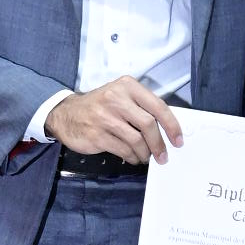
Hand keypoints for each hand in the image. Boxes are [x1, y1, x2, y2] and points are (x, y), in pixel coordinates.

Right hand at [45, 77, 183, 163]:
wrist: (65, 114)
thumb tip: (167, 129)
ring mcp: (104, 117)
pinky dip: (132, 157)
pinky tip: (133, 157)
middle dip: (159, 144)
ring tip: (146, 157)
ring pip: (137, 140)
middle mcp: (116, 98)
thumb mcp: (120, 96)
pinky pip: (123, 150)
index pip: (158, 106)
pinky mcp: (97, 135)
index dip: (172, 126)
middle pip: (149, 124)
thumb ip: (141, 107)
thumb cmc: (100, 106)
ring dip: (145, 153)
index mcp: (127, 86)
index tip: (178, 140)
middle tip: (163, 156)